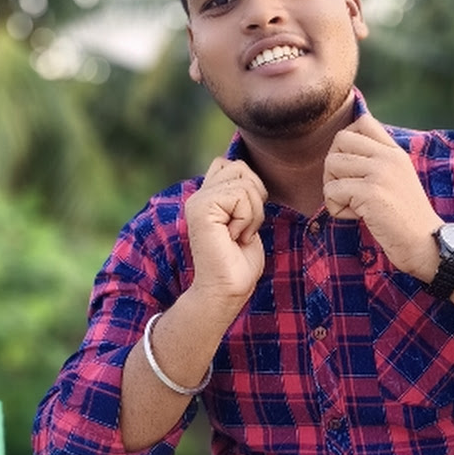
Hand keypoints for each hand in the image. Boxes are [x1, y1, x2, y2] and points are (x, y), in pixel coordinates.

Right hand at [185, 158, 266, 300]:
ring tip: (238, 235)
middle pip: (241, 167)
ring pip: (245, 183)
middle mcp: (199, 194)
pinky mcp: (201, 209)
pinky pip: (241, 197)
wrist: (226, 290)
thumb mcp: (247, 220)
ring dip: (252, 214)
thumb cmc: (239, 262)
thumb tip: (249, 173)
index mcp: (208, 196)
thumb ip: (243, 196)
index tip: (245, 217)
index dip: (250, 184)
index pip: (231, 164)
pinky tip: (233, 237)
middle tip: (243, 228)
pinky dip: (247, 219)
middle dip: (255, 197)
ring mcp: (198, 200)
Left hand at [323, 114, 442, 279]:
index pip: (363, 121)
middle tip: (346, 188)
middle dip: (334, 165)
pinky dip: (336, 207)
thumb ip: (378, 162)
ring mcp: (380, 172)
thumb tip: (342, 152)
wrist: (426, 243)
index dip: (346, 143)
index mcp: (395, 151)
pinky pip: (331, 191)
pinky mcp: (370, 192)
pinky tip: (356, 216)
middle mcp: (388, 156)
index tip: (352, 168)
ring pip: (331, 164)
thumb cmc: (407, 218)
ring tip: (352, 204)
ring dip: (332, 187)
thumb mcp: (397, 179)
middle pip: (340, 140)